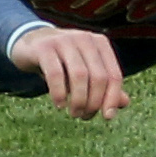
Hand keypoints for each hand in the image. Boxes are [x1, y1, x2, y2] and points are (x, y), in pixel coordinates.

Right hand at [11, 26, 129, 120]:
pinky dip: (59, 93)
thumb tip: (125, 103)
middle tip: (84, 116)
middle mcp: (85, 38)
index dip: (112, 98)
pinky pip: (56, 74)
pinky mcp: (44, 47)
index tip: (108, 117)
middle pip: (98, 77)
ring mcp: (64, 40)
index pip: (114, 75)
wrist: (30, 43)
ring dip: (78, 100)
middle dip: (94, 102)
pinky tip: (59, 104)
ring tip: (73, 113)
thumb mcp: (85, 72)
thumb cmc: (63, 62)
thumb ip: (105, 86)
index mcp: (100, 43)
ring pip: (80, 76)